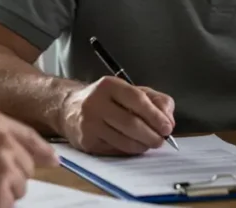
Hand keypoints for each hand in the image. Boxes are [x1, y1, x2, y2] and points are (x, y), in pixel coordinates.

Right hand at [0, 109, 58, 207]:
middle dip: (10, 177)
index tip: (52, 161)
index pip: (30, 137)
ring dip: (0, 194)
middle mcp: (4, 143)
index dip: (42, 151)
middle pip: (26, 168)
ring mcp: (4, 169)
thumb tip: (10, 150)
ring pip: (17, 190)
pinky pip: (6, 205)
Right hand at [59, 76, 175, 155]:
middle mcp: (96, 103)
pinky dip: (129, 150)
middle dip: (151, 135)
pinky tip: (134, 146)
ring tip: (150, 143)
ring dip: (142, 145)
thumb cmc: (105, 99)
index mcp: (109, 85)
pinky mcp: (86, 141)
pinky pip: (114, 150)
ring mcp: (89, 123)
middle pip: (131, 123)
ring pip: (123, 140)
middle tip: (161, 140)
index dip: (155, 115)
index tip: (167, 127)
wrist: (67, 108)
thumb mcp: (129, 90)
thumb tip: (168, 119)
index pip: (136, 99)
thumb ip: (154, 100)